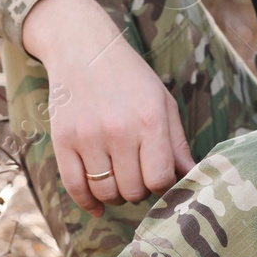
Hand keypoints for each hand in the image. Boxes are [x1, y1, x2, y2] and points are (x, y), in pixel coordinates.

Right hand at [21, 0, 195, 211]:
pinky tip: (97, 207)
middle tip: (137, 176)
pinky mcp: (62, 140)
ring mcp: (88, 136)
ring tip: (119, 182)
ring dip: (115, 196)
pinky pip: (74, 186)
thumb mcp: (162, 102)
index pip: (160, 179)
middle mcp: (119, 130)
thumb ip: (177, 143)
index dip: (162, 185)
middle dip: (139, 191)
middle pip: (133, 190)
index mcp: (149, 120)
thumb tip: (193, 178)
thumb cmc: (130, 78)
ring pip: (105, 192)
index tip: (158, 176)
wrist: (82, 49)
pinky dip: (87, 203)